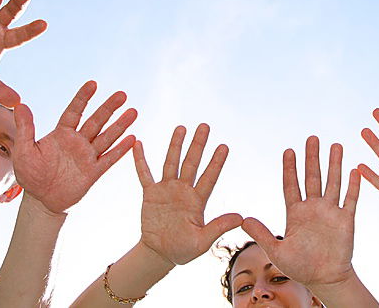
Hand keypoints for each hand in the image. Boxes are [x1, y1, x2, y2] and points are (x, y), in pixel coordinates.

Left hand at [13, 81, 136, 213]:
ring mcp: (87, 156)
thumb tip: (20, 105)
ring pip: (106, 137)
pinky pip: (109, 159)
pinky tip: (132, 139)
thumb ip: (25, 129)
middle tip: (122, 94)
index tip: (93, 83)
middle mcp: (78, 141)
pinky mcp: (93, 172)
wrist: (41, 200)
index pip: (75, 111)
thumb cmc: (31, 175)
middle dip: (109, 107)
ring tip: (133, 112)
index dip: (83, 98)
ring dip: (120, 125)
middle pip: (96, 121)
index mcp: (62, 134)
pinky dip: (121, 150)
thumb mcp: (24, 151)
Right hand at [135, 124, 241, 265]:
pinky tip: (139, 144)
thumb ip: (218, 227)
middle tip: (205, 125)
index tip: (224, 146)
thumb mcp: (202, 242)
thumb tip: (240, 217)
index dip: (216, 162)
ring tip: (181, 127)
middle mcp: (184, 191)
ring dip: (176, 145)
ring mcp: (167, 190)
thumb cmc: (183, 250)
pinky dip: (140, 160)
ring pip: (171, 162)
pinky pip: (145, 173)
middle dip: (198, 145)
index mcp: (198, 201)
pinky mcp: (150, 194)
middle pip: (192, 163)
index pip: (209, 177)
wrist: (159, 254)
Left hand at [242, 137, 360, 289]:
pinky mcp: (346, 220)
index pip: (291, 185)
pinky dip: (353, 185)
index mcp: (296, 212)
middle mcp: (313, 208)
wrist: (325, 279)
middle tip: (312, 138)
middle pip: (312, 177)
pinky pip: (350, 199)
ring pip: (333, 182)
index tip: (288, 150)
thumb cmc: (300, 267)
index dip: (290, 168)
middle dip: (312, 157)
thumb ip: (262, 234)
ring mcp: (331, 212)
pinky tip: (354, 170)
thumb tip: (243, 219)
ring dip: (334, 164)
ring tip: (336, 145)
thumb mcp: (276, 251)